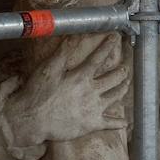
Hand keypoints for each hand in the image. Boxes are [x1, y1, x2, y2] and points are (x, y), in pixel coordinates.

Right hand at [6, 35, 129, 146]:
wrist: (33, 120)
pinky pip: (110, 124)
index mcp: (82, 76)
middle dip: (122, 70)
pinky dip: (119, 123)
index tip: (115, 38)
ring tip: (126, 83)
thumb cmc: (38, 93)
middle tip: (126, 67)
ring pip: (116, 96)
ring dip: (123, 88)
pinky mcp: (91, 124)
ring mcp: (94, 109)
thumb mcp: (49, 68)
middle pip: (114, 78)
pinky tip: (125, 122)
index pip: (99, 57)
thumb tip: (75, 35)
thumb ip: (64, 51)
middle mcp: (92, 91)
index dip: (108, 46)